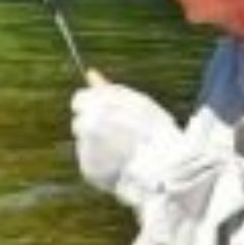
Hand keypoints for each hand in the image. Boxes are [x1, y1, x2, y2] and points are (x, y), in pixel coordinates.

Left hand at [71, 79, 179, 205]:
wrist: (164, 168)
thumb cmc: (154, 130)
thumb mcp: (136, 102)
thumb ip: (109, 89)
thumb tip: (91, 73)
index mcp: (95, 106)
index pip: (79, 99)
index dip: (94, 105)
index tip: (106, 111)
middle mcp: (84, 127)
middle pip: (80, 122)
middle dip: (94, 125)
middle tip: (120, 132)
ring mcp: (84, 150)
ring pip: (86, 143)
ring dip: (99, 144)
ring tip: (126, 150)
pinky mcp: (88, 171)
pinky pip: (90, 162)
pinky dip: (102, 163)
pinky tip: (122, 164)